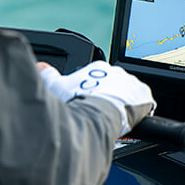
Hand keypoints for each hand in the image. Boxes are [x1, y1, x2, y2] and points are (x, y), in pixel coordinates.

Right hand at [38, 61, 155, 136]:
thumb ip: (48, 75)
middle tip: (101, 110)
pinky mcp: (144, 96)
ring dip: (123, 102)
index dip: (94, 90)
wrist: (99, 115)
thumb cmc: (78, 103)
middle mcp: (117, 71)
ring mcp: (131, 83)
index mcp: (98, 67)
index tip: (90, 100)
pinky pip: (144, 102)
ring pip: (128, 92)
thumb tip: (40, 67)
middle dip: (108, 95)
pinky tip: (130, 118)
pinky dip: (138, 109)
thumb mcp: (57, 88)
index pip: (98, 76)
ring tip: (114, 116)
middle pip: (114, 84)